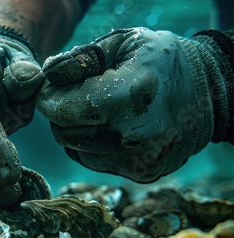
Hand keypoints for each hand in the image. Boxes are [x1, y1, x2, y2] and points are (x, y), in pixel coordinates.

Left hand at [37, 27, 231, 181]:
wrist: (211, 92)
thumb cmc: (159, 61)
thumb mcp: (123, 43)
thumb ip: (80, 59)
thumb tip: (48, 77)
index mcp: (134, 93)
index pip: (67, 110)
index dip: (50, 100)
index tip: (50, 90)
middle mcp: (137, 134)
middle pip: (67, 132)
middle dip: (60, 114)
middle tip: (71, 97)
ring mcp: (140, 159)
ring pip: (76, 149)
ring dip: (74, 129)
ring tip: (95, 109)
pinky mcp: (142, 172)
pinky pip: (93, 160)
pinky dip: (90, 144)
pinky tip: (110, 126)